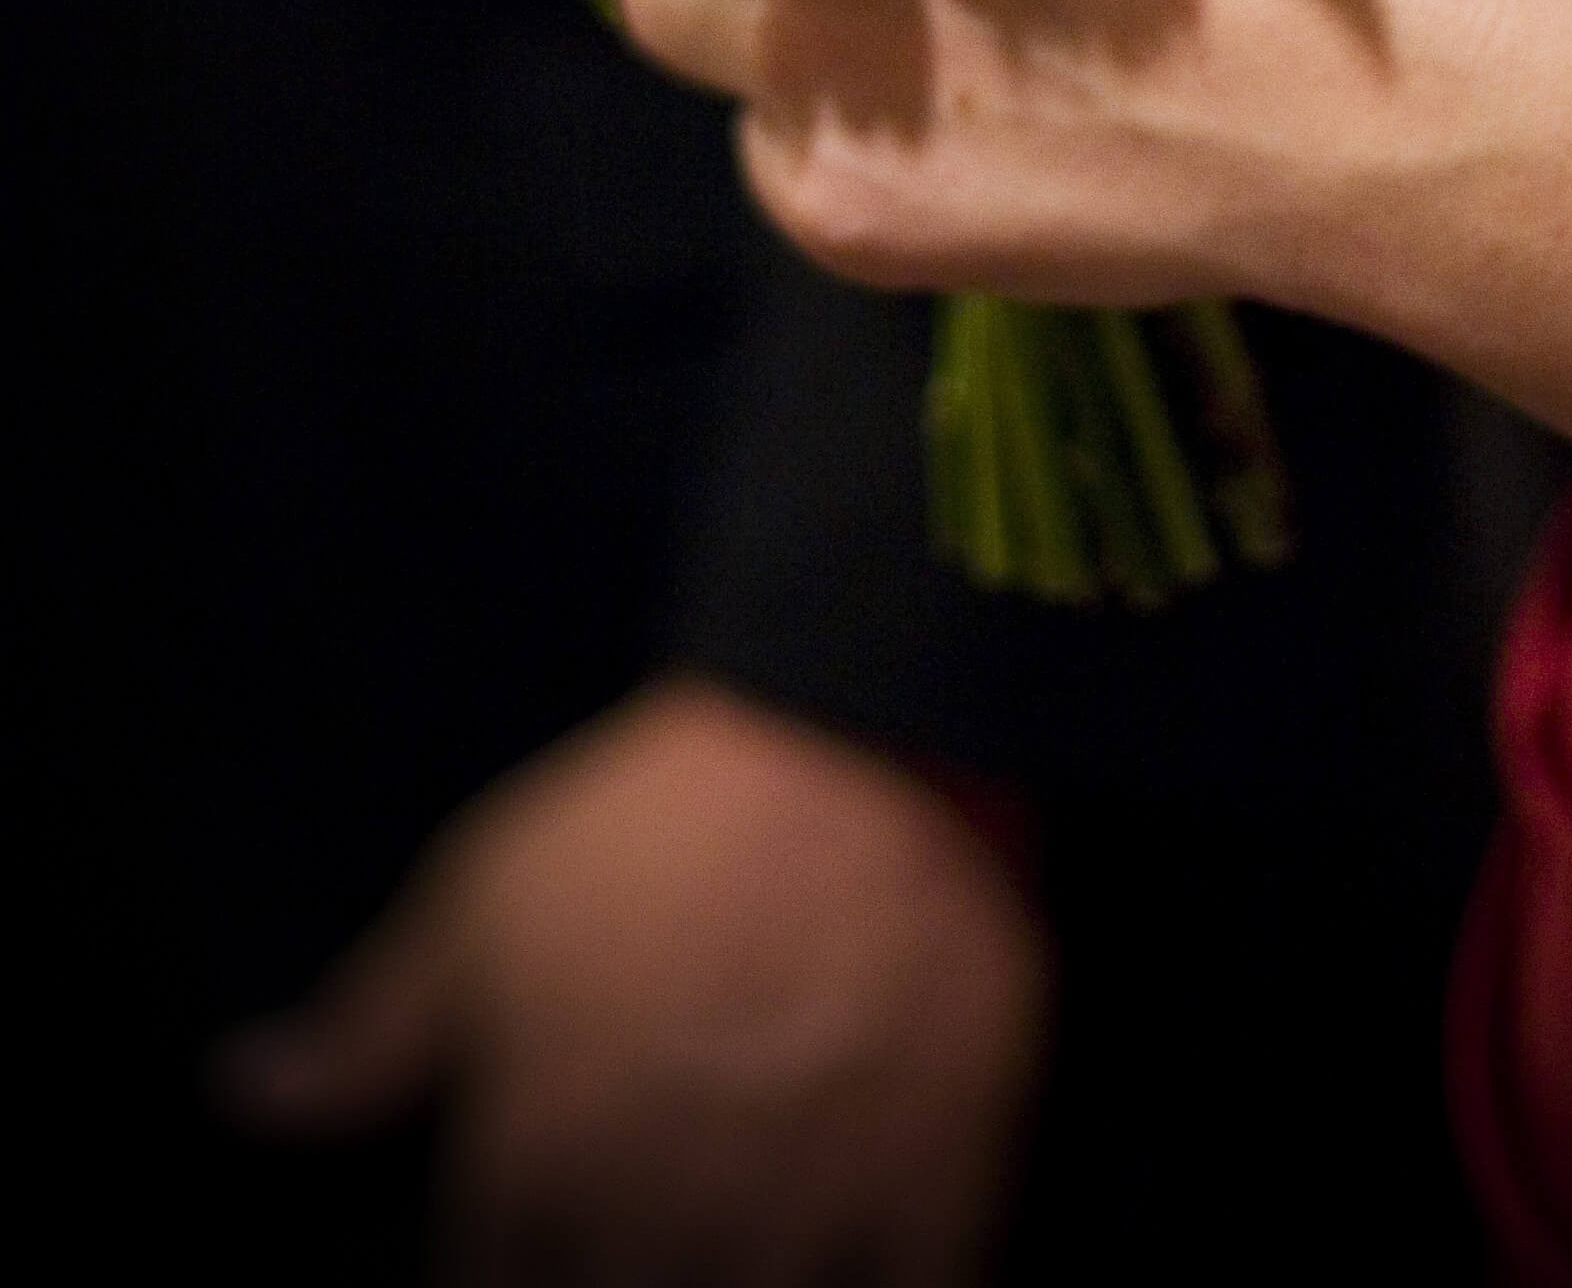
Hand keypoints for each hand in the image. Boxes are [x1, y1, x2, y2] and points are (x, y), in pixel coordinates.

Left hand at [213, 677, 1048, 1285]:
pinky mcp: (938, 1200)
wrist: (857, 730)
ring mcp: (808, 1225)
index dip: (502, 1283)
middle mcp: (663, 1225)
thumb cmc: (654, 811)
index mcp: (538, 1170)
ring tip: (727, 1255)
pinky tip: (856, 1270)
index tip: (531, 1250)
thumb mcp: (482, 903)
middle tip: (635, 1240)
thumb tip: (243, 1096)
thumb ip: (366, 1030)